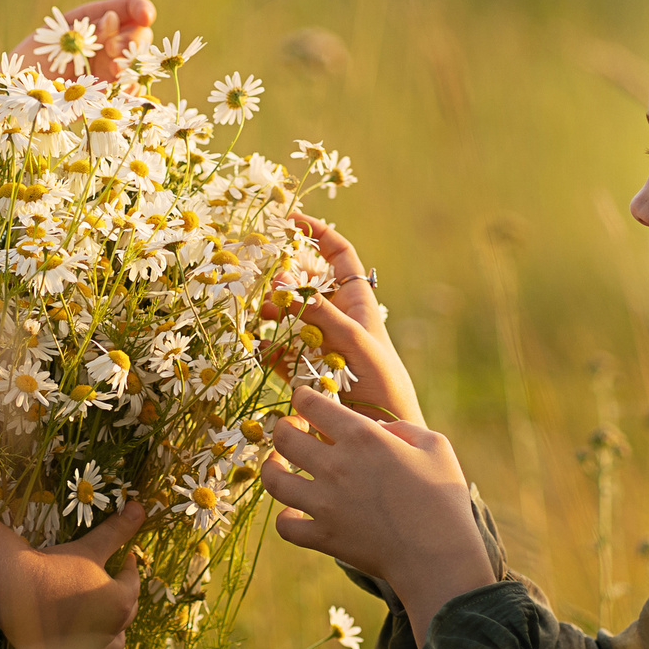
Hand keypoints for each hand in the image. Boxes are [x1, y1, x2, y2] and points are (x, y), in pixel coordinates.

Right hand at [1, 503, 146, 648]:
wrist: (11, 586)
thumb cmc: (53, 564)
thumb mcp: (90, 547)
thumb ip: (118, 530)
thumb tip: (141, 507)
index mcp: (120, 602)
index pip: (133, 584)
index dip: (129, 570)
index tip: (125, 561)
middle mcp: (110, 632)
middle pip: (126, 617)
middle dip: (122, 600)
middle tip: (112, 587)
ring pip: (114, 648)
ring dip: (115, 635)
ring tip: (108, 623)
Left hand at [18, 0, 155, 85]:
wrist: (15, 96)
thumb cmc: (27, 62)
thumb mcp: (52, 39)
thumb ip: (84, 29)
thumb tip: (112, 18)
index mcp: (92, 23)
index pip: (126, 9)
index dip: (139, 8)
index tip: (146, 16)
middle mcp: (106, 44)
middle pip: (139, 35)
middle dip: (131, 39)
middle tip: (111, 49)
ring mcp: (109, 70)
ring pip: (138, 62)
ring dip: (131, 63)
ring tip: (112, 70)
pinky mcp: (109, 96)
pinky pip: (130, 90)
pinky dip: (129, 87)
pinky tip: (116, 86)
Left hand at [264, 389, 496, 642]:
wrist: (438, 555)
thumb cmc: (443, 498)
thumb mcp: (434, 446)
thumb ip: (401, 428)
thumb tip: (376, 428)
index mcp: (362, 437)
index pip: (310, 404)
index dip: (302, 398)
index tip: (304, 401)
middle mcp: (335, 466)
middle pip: (284, 438)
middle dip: (283, 429)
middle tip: (292, 431)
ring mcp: (325, 503)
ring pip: (273, 480)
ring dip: (272, 468)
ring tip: (278, 466)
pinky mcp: (323, 536)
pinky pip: (285, 526)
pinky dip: (286, 519)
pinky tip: (295, 513)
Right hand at [269, 214, 421, 426]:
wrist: (383, 428)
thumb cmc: (382, 380)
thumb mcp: (356, 342)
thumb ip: (323, 314)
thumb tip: (287, 284)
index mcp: (357, 301)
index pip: (337, 255)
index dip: (317, 234)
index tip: (290, 221)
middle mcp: (336, 316)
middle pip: (303, 284)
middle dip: (283, 280)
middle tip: (269, 287)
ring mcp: (318, 342)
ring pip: (287, 316)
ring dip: (272, 313)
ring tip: (264, 318)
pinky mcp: (304, 369)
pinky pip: (280, 351)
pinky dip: (269, 348)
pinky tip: (264, 350)